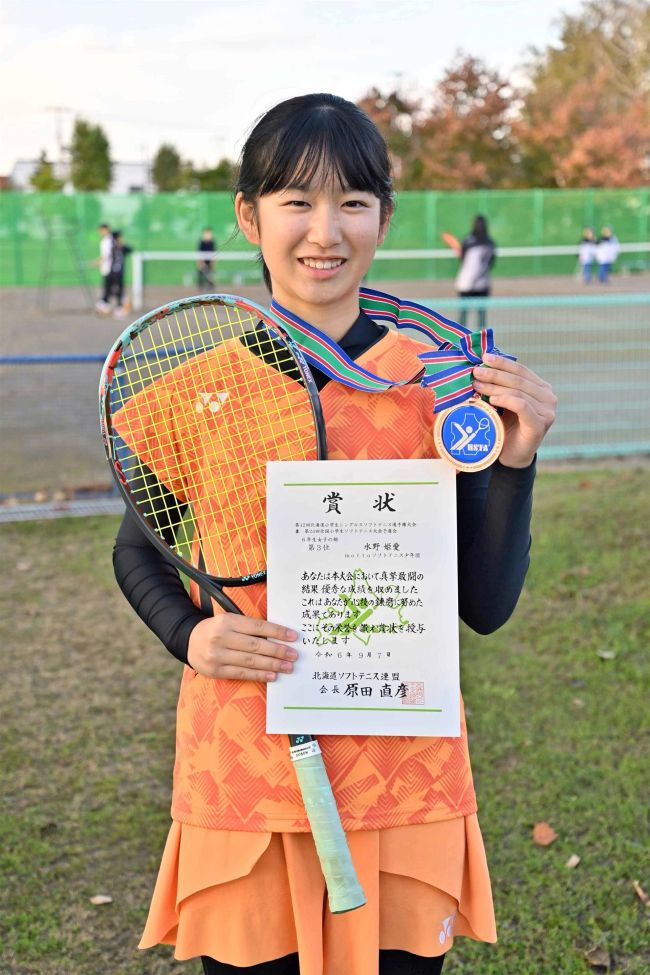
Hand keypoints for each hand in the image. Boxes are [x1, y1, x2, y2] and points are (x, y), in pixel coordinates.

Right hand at [187, 613, 297, 681]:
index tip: (294, 637)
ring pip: (250, 662)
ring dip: (272, 665)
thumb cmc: (217, 629)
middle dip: (278, 651)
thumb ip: (250, 627)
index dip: (277, 632)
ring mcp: (217, 656)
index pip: (257, 627)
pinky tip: (272, 675)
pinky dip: (259, 675)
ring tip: (288, 667)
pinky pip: (242, 674)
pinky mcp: (216, 671)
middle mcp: (221, 638)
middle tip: (294, 655)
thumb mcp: (230, 621)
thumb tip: (278, 637)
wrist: (189, 640)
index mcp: (227, 621)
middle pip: (255, 646)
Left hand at [472, 352, 556, 467]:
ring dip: (495, 387)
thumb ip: (501, 386)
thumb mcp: (504, 402)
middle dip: (495, 374)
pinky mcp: (540, 424)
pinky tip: (492, 400)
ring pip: (518, 392)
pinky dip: (506, 400)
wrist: (513, 455)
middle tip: (476, 372)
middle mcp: (548, 397)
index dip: (503, 362)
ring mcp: (547, 411)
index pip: (521, 370)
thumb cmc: (507, 426)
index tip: (484, 357)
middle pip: (518, 380)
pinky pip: (522, 406)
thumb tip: (481, 366)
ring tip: (477, 385)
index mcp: (541, 388)